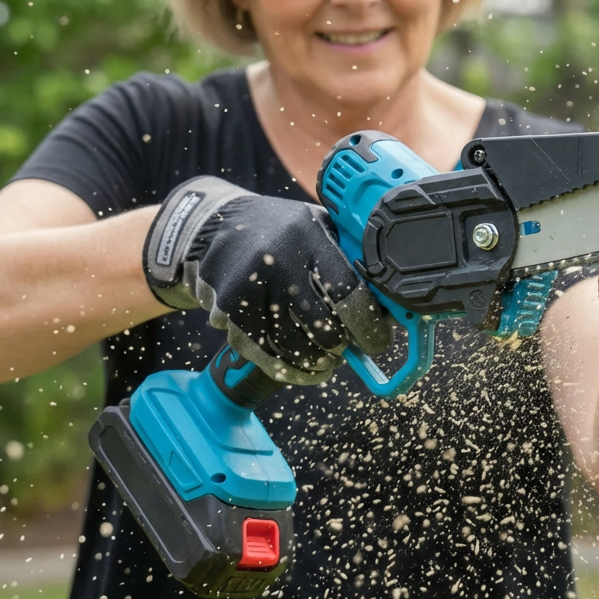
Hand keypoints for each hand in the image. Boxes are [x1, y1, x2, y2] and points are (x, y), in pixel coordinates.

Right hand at [144, 177, 389, 383]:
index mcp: (308, 239)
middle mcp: (277, 263)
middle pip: (323, 328)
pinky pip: (266, 357)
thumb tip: (387, 304)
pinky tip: (304, 369)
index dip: (369, 327)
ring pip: (295, 349)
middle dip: (342, 346)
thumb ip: (349, 257)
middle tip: (349, 349)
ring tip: (328, 360)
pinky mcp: (228, 315)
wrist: (212, 227)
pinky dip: (290, 370)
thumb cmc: (278, 230)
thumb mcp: (317, 227)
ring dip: (318, 363)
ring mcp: (249, 291)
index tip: (377, 341)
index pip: (348, 293)